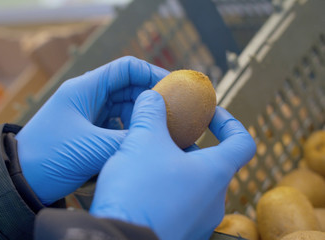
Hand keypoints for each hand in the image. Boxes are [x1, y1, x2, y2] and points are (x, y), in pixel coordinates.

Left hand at [16, 56, 168, 204]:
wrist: (19, 179)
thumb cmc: (49, 156)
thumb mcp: (93, 147)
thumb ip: (129, 139)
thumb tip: (157, 135)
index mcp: (85, 89)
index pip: (125, 69)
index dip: (152, 73)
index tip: (175, 87)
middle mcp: (88, 98)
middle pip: (128, 88)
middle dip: (151, 99)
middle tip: (174, 116)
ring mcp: (88, 115)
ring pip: (124, 108)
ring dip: (142, 117)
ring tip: (160, 131)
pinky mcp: (88, 133)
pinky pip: (116, 126)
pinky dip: (130, 131)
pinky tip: (140, 142)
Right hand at [89, 90, 255, 239]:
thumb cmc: (138, 190)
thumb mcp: (143, 140)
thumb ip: (151, 112)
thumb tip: (152, 96)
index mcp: (215, 173)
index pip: (242, 142)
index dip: (228, 122)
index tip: (208, 114)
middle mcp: (214, 200)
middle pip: (210, 162)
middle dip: (187, 144)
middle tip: (162, 133)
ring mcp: (198, 221)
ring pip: (192, 184)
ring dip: (172, 167)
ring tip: (144, 158)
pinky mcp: (180, 233)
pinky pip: (178, 204)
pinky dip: (165, 189)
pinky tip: (139, 184)